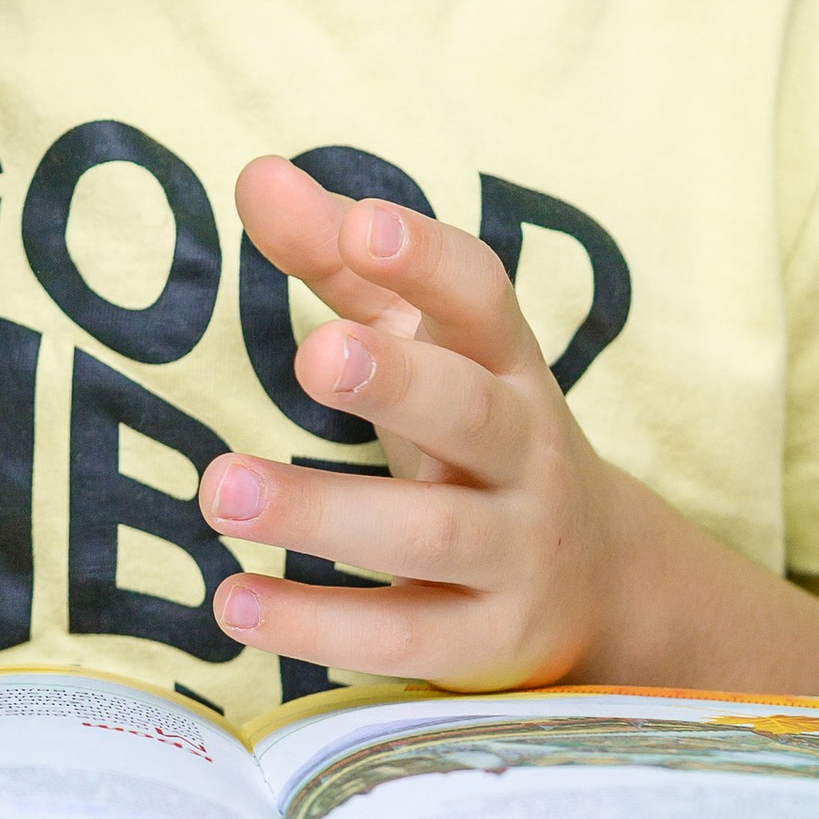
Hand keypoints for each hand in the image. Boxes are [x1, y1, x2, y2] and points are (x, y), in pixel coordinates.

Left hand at [198, 157, 647, 688]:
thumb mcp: (424, 342)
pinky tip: (233, 602)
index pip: (482, 296)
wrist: (600, 582)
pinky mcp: (487, 645)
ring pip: (431, 534)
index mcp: (504, 363)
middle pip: (470, 412)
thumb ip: (339, 259)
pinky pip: (405, 639)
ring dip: (323, 510)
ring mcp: (515, 553)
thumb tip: (256, 174)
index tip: (363, 227)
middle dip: (398, 381)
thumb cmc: (475, 432)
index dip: (427, 260)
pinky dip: (318, 627)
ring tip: (218, 489)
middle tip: (312, 355)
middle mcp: (524, 452)